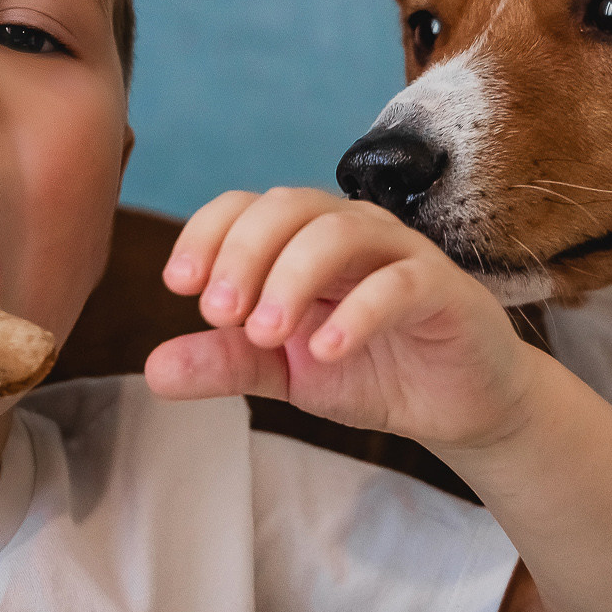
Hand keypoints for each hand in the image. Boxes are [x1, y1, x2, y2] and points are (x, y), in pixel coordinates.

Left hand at [144, 188, 531, 449]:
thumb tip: (154, 368)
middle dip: (244, 253)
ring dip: (292, 276)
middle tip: (219, 313)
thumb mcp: (286, 372)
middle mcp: (351, 233)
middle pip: (289, 206)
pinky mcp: (444, 291)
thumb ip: (227, 362)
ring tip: (265, 332)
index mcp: (304, 241)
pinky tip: (327, 350)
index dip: (208, 234)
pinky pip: (400, 282)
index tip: (178, 286)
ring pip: (341, 231)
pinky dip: (358, 312)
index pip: (247, 207)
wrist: (456, 405)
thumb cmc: (370, 370)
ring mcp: (401, 255)